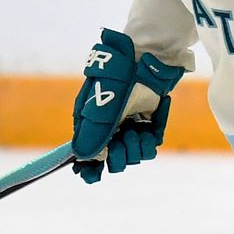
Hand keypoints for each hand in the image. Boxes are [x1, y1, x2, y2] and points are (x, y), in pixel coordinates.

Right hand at [70, 29, 186, 182]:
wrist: (145, 59)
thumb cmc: (117, 79)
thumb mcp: (101, 106)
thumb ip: (93, 133)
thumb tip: (82, 158)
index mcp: (91, 126)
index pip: (87, 157)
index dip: (89, 169)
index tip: (93, 174)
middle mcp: (110, 130)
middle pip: (114, 162)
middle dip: (119, 156)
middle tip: (123, 139)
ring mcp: (130, 128)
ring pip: (134, 157)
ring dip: (136, 148)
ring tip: (137, 131)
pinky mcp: (149, 125)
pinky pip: (150, 146)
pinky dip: (150, 138)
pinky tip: (148, 122)